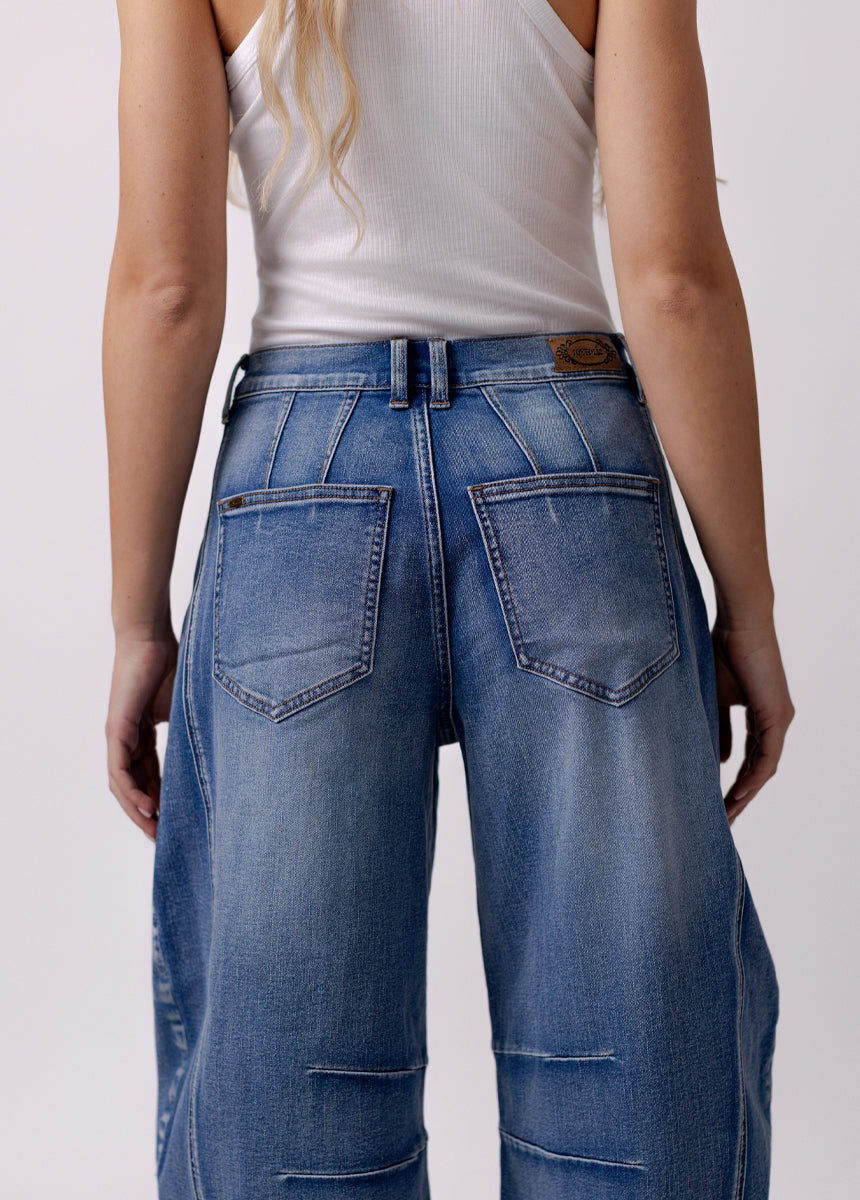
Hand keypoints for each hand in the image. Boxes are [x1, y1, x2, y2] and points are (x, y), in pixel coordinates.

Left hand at [105, 628, 178, 841]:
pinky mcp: (116, 729)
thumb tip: (225, 751)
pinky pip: (120, 770)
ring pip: (123, 785)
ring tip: (156, 831)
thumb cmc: (172, 664)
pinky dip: (132, 791)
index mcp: (143, 734)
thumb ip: (194, 730)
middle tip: (164, 839)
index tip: (176, 823)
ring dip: (138, 811)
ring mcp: (119, 735)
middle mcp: (126, 739)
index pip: (149, 777)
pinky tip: (148, 807)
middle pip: (133, 787)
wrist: (150, 637)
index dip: (162, 800)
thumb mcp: (187, 708)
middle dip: (148, 816)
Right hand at [711, 616, 794, 823]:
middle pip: (760, 769)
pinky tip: (738, 793)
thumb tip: (718, 761)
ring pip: (765, 767)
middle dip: (741, 796)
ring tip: (727, 814)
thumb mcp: (715, 698)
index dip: (735, 781)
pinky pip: (767, 756)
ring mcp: (780, 719)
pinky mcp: (778, 715)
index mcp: (761, 715)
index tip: (717, 801)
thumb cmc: (722, 651)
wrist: (739, 623)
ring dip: (746, 793)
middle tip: (723, 819)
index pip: (750, 757)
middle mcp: (776, 721)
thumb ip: (718, 729)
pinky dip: (753, 777)